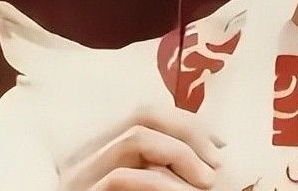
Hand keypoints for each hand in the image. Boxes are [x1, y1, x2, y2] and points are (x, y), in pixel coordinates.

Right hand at [56, 105, 222, 190]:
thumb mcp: (147, 186)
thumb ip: (159, 167)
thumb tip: (210, 146)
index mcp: (102, 150)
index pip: (147, 113)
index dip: (187, 123)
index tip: (219, 145)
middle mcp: (85, 156)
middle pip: (142, 115)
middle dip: (187, 131)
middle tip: (217, 159)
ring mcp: (78, 178)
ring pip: (135, 138)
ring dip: (179, 153)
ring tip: (207, 178)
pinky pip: (120, 178)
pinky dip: (160, 182)